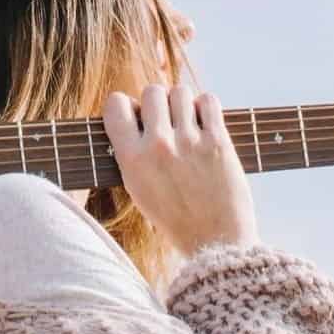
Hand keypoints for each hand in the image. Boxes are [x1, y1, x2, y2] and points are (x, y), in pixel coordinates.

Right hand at [101, 84, 258, 256]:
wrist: (214, 241)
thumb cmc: (176, 218)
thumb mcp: (138, 189)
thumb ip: (132, 152)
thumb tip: (135, 114)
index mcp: (132, 159)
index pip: (116, 104)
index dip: (127, 105)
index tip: (138, 117)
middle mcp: (157, 146)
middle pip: (152, 91)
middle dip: (159, 102)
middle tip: (168, 122)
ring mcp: (189, 142)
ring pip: (180, 91)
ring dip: (184, 104)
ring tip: (189, 124)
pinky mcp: (218, 141)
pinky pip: (208, 100)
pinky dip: (207, 107)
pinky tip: (206, 125)